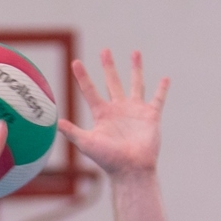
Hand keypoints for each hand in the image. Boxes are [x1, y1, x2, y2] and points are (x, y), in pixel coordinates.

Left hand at [58, 49, 168, 176]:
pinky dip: (162, 89)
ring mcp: (135, 111)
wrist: (131, 169)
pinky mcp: (151, 116)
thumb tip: (55, 122)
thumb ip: (72, 132)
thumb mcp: (87, 143)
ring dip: (136, 69)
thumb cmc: (108, 159)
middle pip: (112, 82)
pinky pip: (158, 99)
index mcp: (102, 114)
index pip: (89, 90)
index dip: (82, 77)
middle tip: (104, 50)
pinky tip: (165, 79)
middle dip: (108, 66)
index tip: (75, 62)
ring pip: (136, 84)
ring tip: (135, 52)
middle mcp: (118, 110)